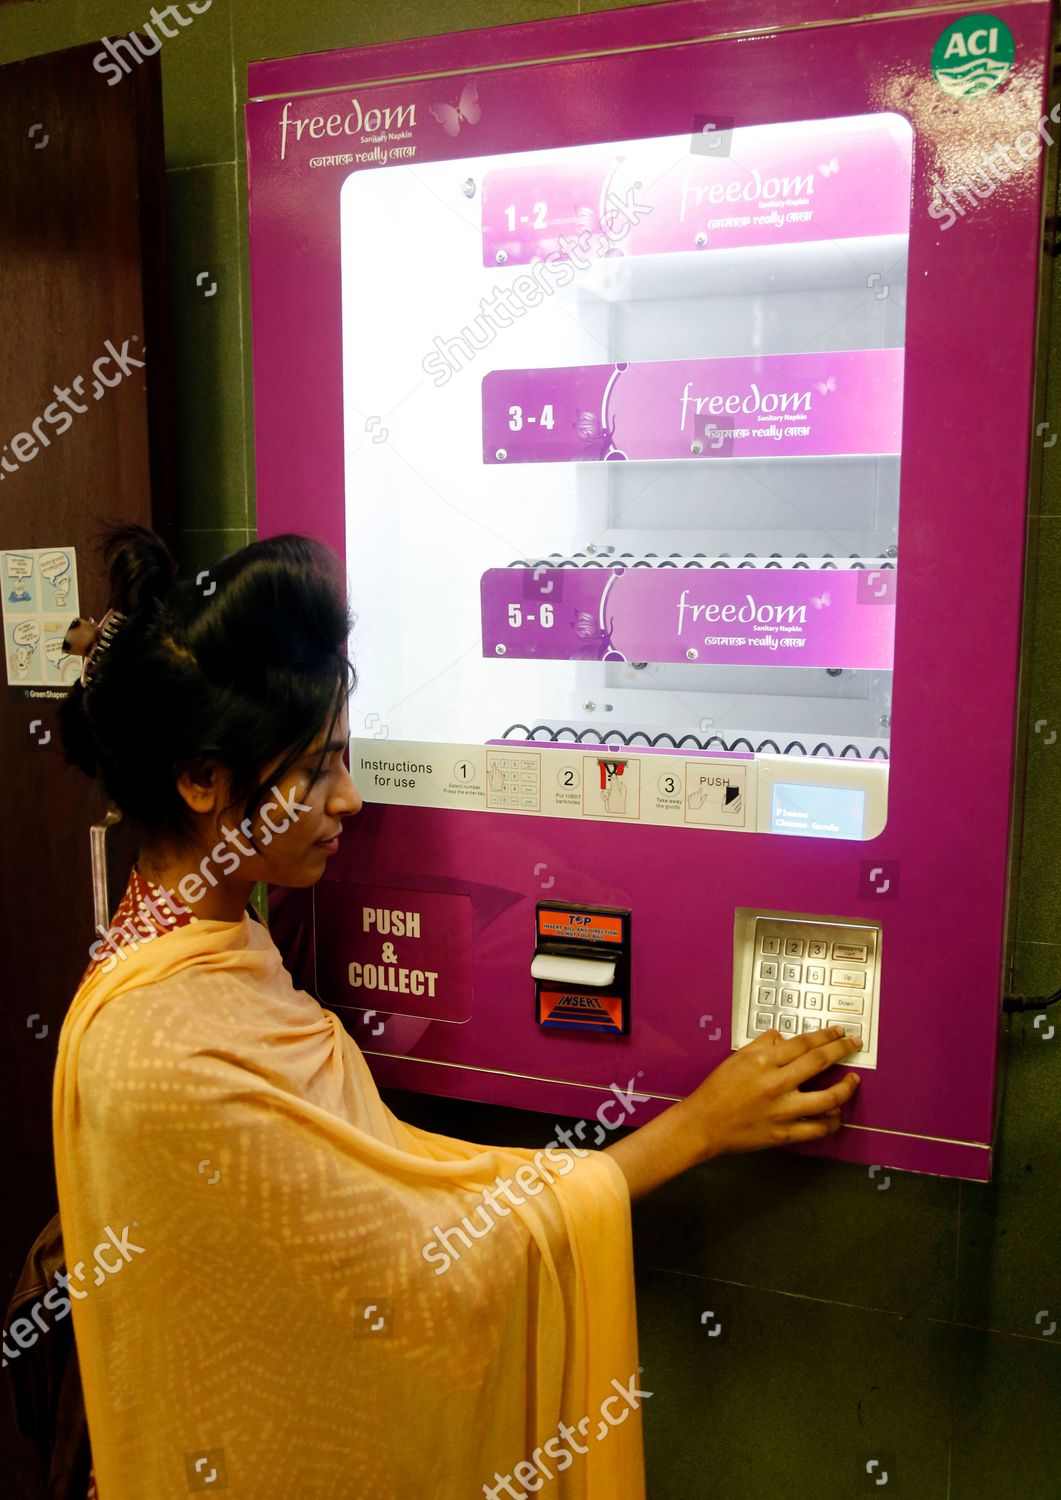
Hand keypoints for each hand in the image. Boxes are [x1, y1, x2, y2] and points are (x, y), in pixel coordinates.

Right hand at [683, 1025, 861, 1157]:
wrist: (704, 1124)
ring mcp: (782, 1110)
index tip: (839, 1033)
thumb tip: (783, 1038)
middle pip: (819, 1062)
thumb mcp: (737, 1058)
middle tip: (855, 1044)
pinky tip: (837, 1114)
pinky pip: (817, 1128)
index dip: (825, 1036)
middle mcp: (776, 1083)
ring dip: (846, 1088)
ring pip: (827, 1098)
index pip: (803, 1043)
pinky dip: (832, 1121)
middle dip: (842, 1050)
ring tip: (854, 1081)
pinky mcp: (783, 1133)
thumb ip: (763, 1045)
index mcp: (763, 1061)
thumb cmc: (718, 1089)